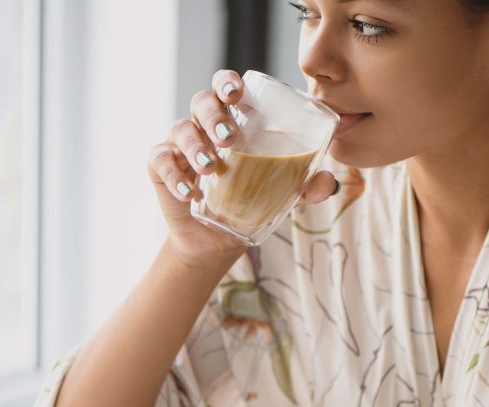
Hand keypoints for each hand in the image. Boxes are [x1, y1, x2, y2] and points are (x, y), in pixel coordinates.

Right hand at [147, 69, 339, 270]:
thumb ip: (304, 187)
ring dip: (196, 146)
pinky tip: (191, 194)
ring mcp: (179, 145)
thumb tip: (328, 181)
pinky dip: (174, 176)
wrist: (219, 240)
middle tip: (229, 137)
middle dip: (214, 114)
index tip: (238, 94)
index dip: (228, 83)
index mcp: (233, 120)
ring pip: (181, 129)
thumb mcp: (282, 196)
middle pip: (202, 101)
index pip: (227, 88)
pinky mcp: (160, 168)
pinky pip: (160, 161)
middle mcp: (204, 126)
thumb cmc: (251, 202)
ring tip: (213, 168)